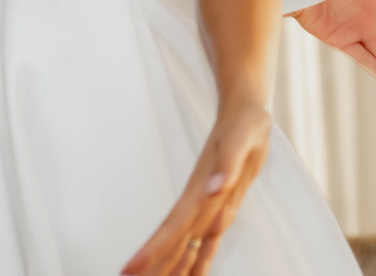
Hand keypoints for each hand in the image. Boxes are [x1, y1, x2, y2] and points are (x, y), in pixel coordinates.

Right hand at [123, 102, 273, 275]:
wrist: (246, 114)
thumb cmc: (244, 123)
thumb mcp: (241, 139)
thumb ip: (227, 165)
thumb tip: (214, 189)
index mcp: (198, 191)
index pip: (171, 227)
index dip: (152, 249)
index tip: (130, 269)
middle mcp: (198, 205)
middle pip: (172, 244)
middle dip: (153, 267)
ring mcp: (207, 209)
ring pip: (186, 248)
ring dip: (172, 270)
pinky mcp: (222, 211)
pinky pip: (208, 244)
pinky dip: (200, 263)